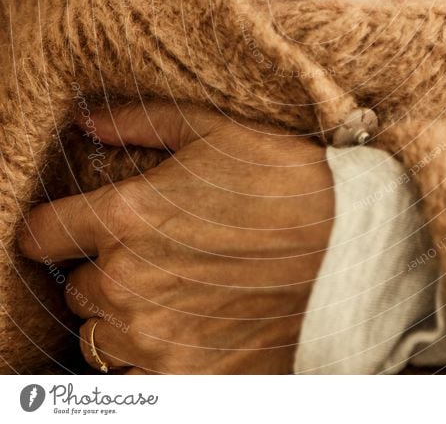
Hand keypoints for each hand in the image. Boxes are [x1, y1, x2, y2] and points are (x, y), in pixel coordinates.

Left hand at [18, 101, 333, 373]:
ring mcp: (155, 338)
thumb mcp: (214, 132)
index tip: (76, 228)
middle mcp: (129, 282)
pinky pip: (138, 376)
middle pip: (77, 289)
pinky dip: (156, 354)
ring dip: (128, 317)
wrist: (353, 249)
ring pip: (102, 336)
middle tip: (161, 253)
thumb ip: (139, 122)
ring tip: (183, 291)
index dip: (55, 229)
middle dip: (107, 270)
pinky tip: (198, 324)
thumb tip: (84, 119)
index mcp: (127, 215)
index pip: (40, 235)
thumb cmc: (284, 182)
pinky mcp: (187, 379)